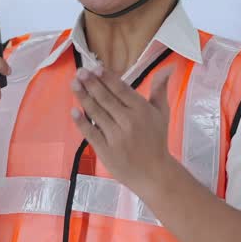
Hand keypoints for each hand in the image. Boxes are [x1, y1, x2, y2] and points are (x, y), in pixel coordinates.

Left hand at [69, 64, 175, 197]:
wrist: (154, 173)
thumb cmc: (157, 140)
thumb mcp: (162, 113)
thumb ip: (160, 89)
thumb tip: (167, 67)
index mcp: (142, 110)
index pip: (121, 89)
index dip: (106, 77)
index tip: (95, 68)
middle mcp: (128, 121)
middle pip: (106, 98)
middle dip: (91, 83)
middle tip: (80, 72)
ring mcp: (116, 136)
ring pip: (96, 113)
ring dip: (83, 97)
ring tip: (74, 85)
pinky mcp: (106, 150)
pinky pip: (91, 133)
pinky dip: (81, 122)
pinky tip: (73, 111)